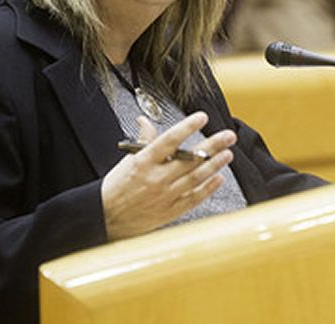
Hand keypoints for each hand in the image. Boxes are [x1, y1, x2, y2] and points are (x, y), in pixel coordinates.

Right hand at [100, 112, 236, 239]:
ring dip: (215, 165)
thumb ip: (143, 141)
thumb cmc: (116, 186)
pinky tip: (219, 178)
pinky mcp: (169, 211)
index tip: (203, 117)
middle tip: (229, 135)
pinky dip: (208, 188)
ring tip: (228, 153)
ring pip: (196, 178)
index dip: (188, 127)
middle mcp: (156, 178)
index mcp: (143, 162)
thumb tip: (144, 121)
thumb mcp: (128, 160)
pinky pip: (193, 198)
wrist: (105, 217)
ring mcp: (164, 196)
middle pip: (190, 159)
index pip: (170, 140)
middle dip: (213, 145)